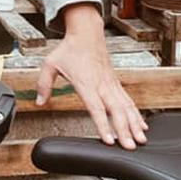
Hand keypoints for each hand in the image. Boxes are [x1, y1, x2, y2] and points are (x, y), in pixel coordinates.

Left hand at [36, 4, 147, 147]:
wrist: (86, 33)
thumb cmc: (69, 49)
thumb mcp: (50, 65)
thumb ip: (44, 84)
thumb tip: (39, 101)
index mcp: (86, 83)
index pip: (96, 108)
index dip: (103, 125)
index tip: (109, 139)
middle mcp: (102, 85)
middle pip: (116, 111)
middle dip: (124, 130)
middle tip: (130, 146)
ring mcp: (111, 84)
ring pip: (126, 107)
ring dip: (134, 124)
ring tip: (141, 139)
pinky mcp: (116, 83)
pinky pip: (128, 101)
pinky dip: (136, 114)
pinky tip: (141, 125)